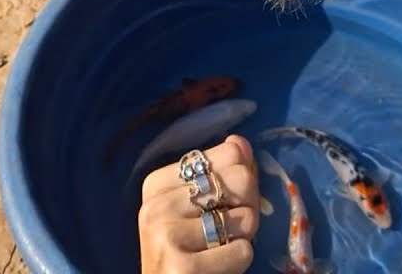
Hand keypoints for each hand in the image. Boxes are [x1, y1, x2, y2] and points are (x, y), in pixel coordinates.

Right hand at [138, 135, 261, 273]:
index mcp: (156, 183)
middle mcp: (154, 204)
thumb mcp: (202, 209)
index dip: (241, 182)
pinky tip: (215, 269)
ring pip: (245, 217)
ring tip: (218, 252)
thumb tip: (239, 141)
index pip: (230, 154)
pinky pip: (242, 251)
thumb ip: (221, 173)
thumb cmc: (190, 253)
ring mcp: (164, 234)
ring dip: (243, 238)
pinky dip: (239, 262)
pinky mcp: (179, 266)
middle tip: (226, 233)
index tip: (221, 205)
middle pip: (241, 179)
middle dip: (247, 209)